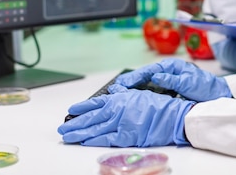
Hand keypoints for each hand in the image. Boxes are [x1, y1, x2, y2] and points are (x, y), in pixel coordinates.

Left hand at [57, 90, 194, 146]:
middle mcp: (117, 110)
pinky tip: (85, 142)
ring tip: (68, 137)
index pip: (95, 103)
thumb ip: (123, 95)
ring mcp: (120, 124)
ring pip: (95, 130)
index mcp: (119, 99)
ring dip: (79, 134)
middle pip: (91, 118)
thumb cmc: (158, 105)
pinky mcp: (126, 137)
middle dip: (75, 124)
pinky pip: (106, 140)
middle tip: (63, 128)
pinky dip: (94, 141)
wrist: (172, 116)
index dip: (82, 108)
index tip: (71, 111)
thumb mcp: (139, 94)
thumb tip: (113, 93)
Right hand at [111, 58, 231, 101]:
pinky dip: (141, 93)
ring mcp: (167, 80)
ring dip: (133, 87)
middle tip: (115, 88)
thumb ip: (171, 79)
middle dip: (129, 81)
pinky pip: (151, 90)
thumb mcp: (188, 82)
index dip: (135, 77)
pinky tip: (132, 98)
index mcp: (171, 66)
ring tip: (118, 93)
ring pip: (145, 83)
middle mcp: (167, 71)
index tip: (124, 83)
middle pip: (144, 75)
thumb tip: (154, 77)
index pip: (149, 71)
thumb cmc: (205, 87)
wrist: (217, 95)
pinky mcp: (168, 89)